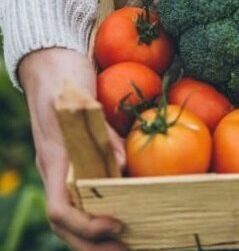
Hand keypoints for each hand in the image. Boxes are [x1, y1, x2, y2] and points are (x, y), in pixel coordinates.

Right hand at [19, 48, 126, 250]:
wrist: (51, 63)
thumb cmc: (64, 80)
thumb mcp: (82, 102)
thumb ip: (101, 135)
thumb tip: (124, 168)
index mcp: (55, 160)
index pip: (60, 210)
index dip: (86, 226)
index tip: (117, 226)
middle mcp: (57, 172)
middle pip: (67, 225)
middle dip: (95, 245)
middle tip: (129, 250)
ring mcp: (64, 170)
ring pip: (74, 217)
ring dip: (97, 239)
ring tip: (128, 244)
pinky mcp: (75, 163)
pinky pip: (83, 199)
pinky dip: (99, 216)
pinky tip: (122, 218)